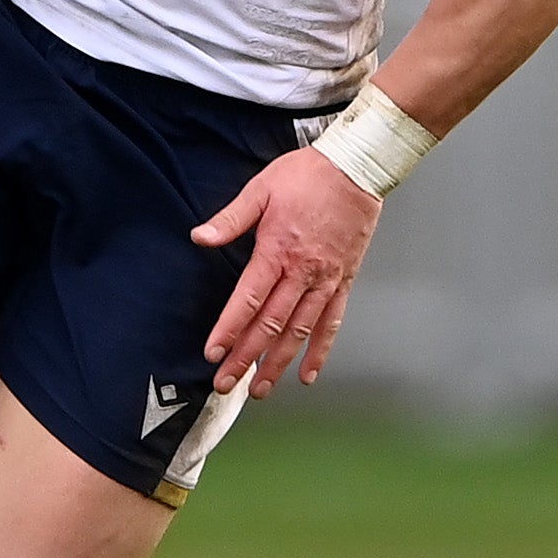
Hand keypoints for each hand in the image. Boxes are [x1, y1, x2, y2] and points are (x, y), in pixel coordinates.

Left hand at [191, 149, 382, 395]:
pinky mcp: (344, 281)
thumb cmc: (308, 175)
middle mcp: (302, 272)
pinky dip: (320, 351)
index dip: (229, 329)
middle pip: (270, 325)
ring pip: (299, 331)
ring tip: (259, 389)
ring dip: (278, 363)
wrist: (357, 168)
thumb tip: (199, 237)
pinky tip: (307, 374)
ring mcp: (326, 280)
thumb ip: (230, 219)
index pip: (248, 300)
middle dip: (246, 358)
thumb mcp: (261, 189)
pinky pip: (332, 322)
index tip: (213, 353)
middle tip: (226, 383)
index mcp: (277, 251)